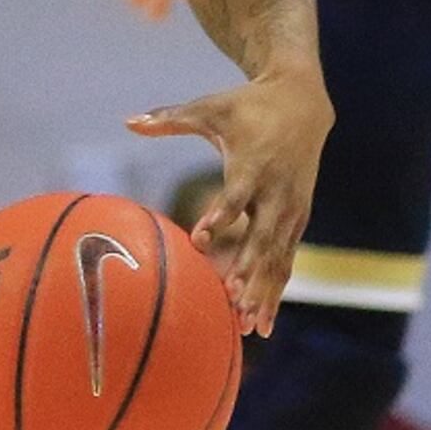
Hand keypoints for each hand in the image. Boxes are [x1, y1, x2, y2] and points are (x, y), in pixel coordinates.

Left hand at [128, 74, 331, 334]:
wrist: (303, 102)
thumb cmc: (246, 106)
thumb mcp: (208, 109)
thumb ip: (169, 118)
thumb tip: (127, 120)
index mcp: (253, 165)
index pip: (235, 197)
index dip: (220, 218)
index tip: (200, 240)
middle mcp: (276, 192)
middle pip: (263, 238)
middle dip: (249, 272)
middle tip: (231, 303)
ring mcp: (292, 208)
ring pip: (279, 257)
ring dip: (265, 291)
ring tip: (249, 327)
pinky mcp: (299, 217)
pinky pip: (287, 258)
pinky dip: (275, 287)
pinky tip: (261, 319)